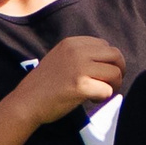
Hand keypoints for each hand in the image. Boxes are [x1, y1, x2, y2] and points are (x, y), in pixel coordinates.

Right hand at [6, 34, 122, 126]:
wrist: (27, 102)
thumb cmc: (45, 85)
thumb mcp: (60, 58)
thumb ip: (81, 55)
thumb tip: (109, 61)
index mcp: (72, 43)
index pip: (105, 45)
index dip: (109, 61)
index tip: (102, 74)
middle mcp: (76, 51)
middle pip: (116, 55)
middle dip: (119, 71)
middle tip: (111, 85)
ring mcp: (79, 67)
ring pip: (115, 73)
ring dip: (113, 86)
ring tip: (99, 94)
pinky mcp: (80, 86)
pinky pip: (107, 91)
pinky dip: (103, 98)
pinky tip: (91, 100)